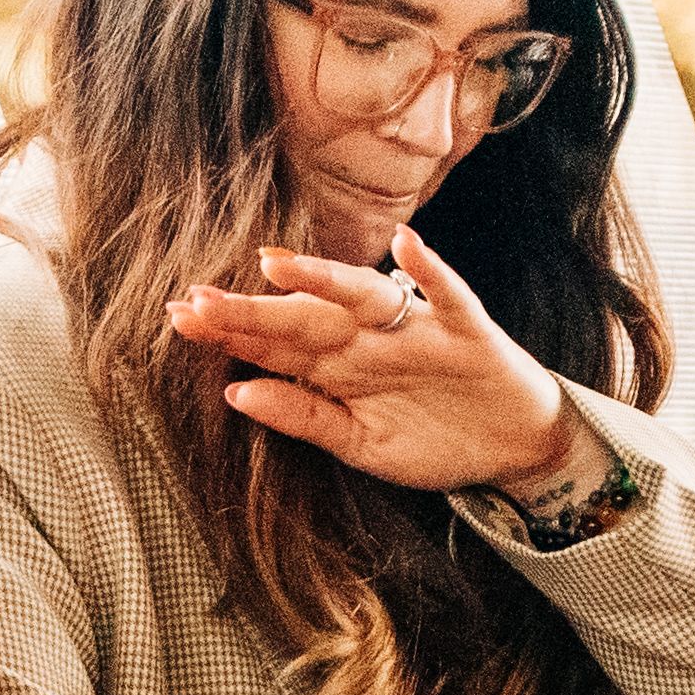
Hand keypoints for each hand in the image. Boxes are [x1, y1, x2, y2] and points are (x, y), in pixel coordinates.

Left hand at [176, 227, 571, 492]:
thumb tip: (235, 394)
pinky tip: (406, 245)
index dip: (228, 334)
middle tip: (198, 298)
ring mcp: (415, 330)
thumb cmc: (435, 442)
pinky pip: (447, 294)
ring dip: (322, 277)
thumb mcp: (362, 446)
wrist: (516, 449)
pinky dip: (429, 271)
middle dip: (253, 309)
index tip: (178, 320)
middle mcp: (368, 340)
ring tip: (275, 264)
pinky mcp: (465, 329)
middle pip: (303, 318)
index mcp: (338, 370)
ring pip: (362, 296)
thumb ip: (305, 420)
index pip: (273, 347)